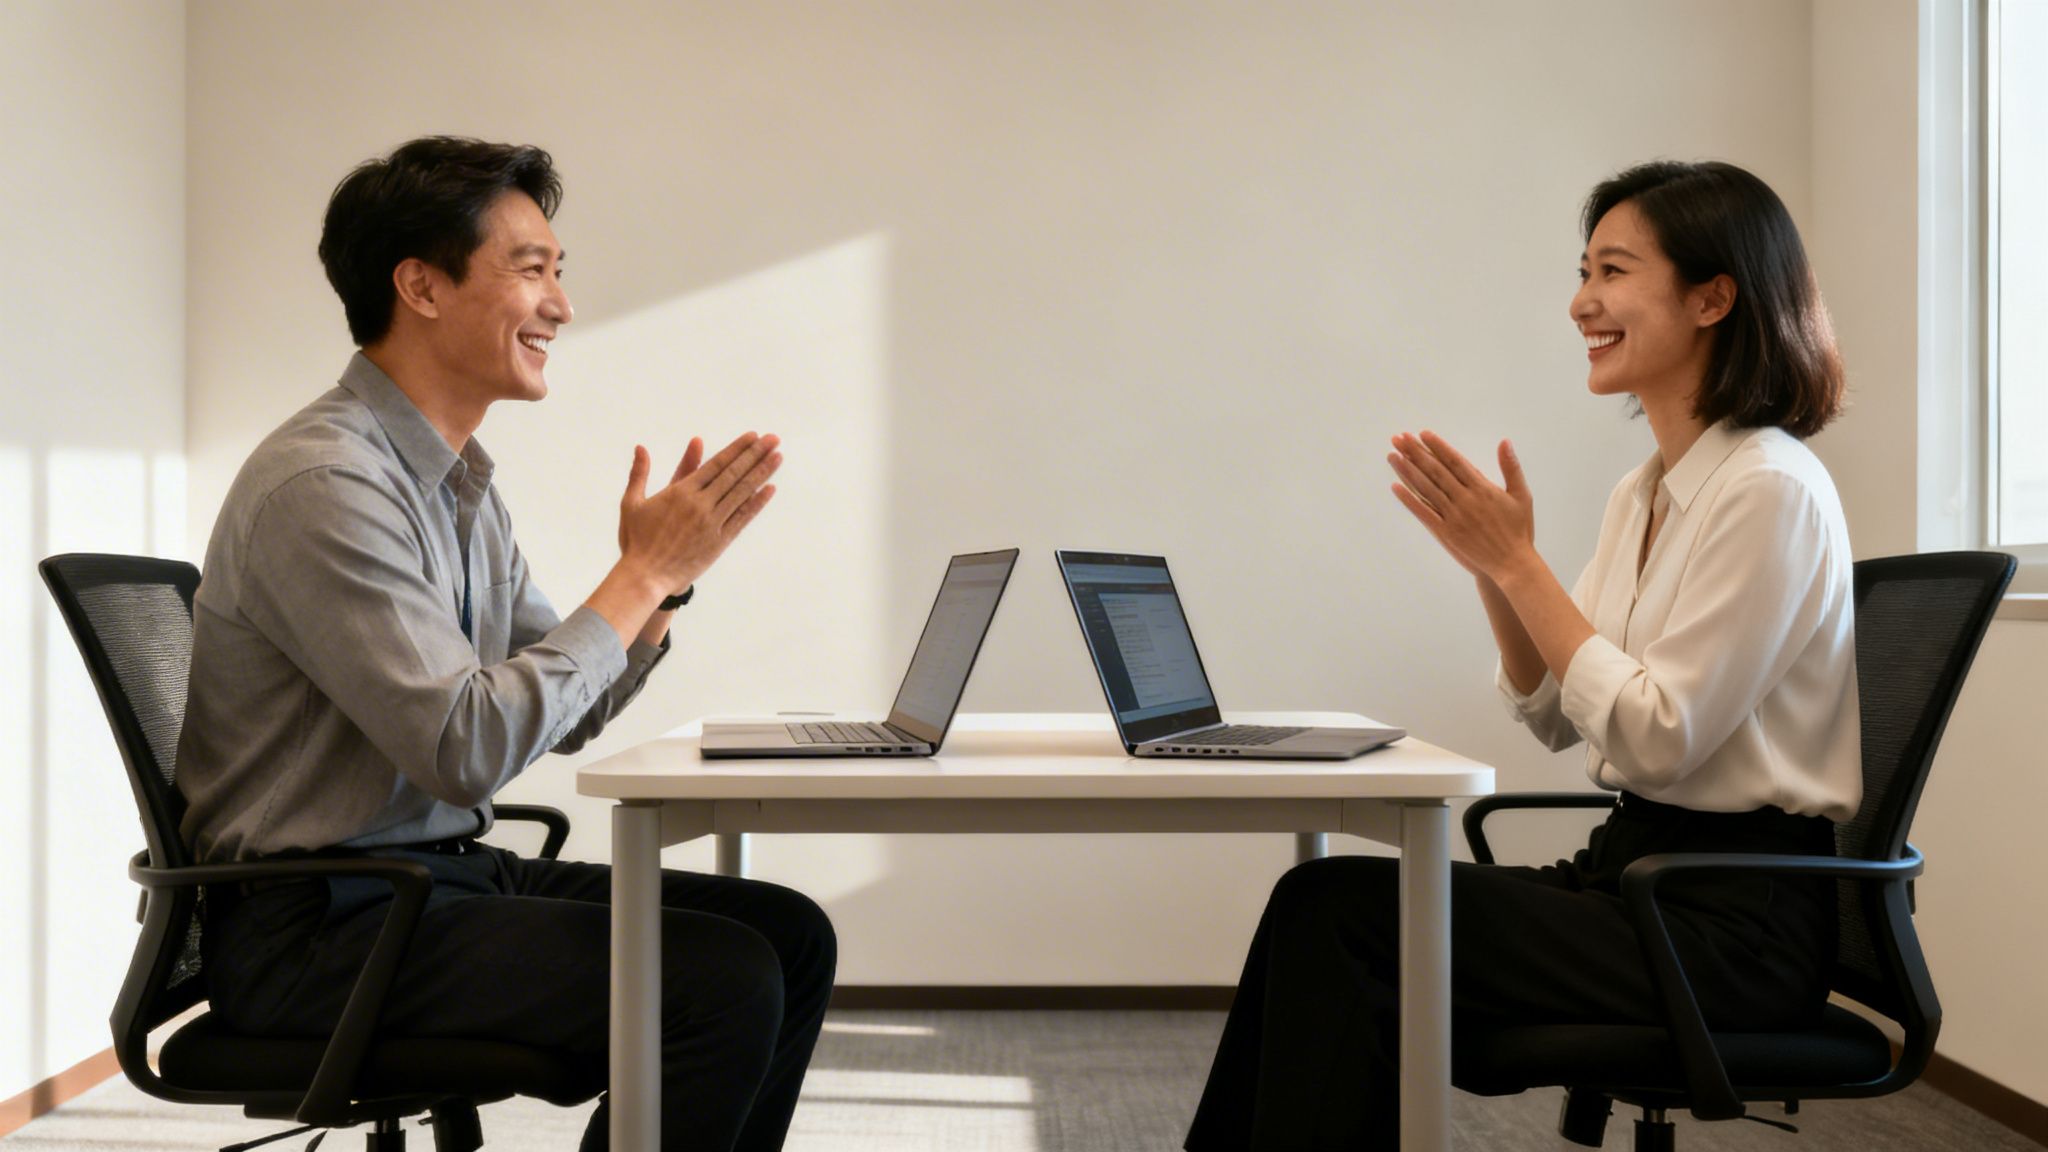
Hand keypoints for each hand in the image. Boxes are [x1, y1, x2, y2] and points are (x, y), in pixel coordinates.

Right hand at [617, 432, 781, 597]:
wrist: (646, 576)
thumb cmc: (636, 540)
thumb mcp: (632, 502)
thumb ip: (639, 473)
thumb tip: (640, 447)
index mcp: (680, 492)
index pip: (715, 464)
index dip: (736, 449)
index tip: (753, 436)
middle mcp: (700, 505)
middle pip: (733, 474)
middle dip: (755, 454)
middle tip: (773, 439)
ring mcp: (712, 523)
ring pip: (741, 493)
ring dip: (762, 474)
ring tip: (777, 456)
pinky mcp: (719, 542)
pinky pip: (742, 519)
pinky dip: (757, 503)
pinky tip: (770, 489)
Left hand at [1387, 431, 1534, 581]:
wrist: (1512, 563)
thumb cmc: (1519, 529)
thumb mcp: (1521, 495)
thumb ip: (1511, 467)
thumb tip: (1504, 441)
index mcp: (1483, 488)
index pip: (1455, 461)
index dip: (1437, 447)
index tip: (1423, 434)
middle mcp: (1465, 500)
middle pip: (1435, 471)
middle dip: (1416, 453)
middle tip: (1400, 438)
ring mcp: (1454, 516)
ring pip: (1426, 489)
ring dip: (1407, 471)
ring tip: (1393, 455)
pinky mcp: (1446, 533)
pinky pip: (1424, 513)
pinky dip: (1409, 500)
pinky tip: (1395, 487)